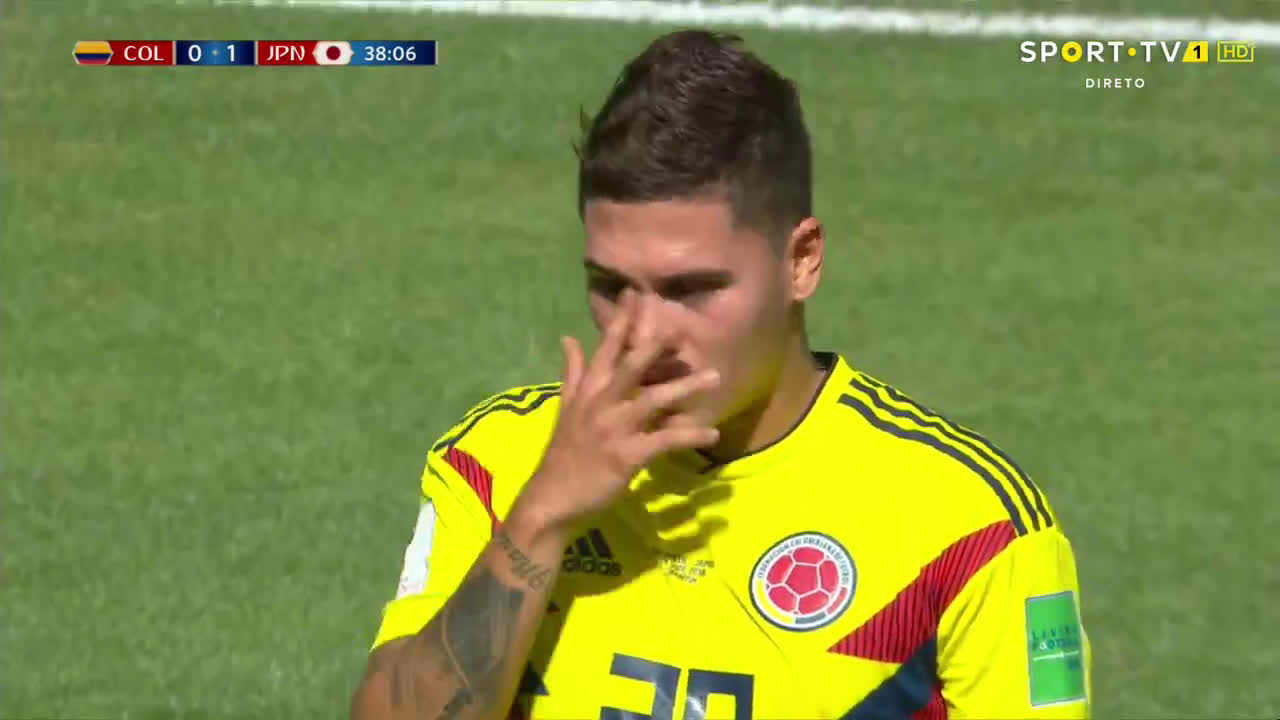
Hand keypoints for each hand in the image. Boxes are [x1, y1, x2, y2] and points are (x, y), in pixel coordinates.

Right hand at [510, 290, 720, 533]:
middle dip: (656, 344)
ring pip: (653, 400)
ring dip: (686, 388)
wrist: (551, 498)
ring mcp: (613, 429)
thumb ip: (572, 372)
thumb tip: (568, 337)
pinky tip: (711, 433)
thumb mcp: (564, 408)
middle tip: (682, 326)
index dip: (622, 320)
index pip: (605, 348)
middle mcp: (599, 403)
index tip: (637, 293)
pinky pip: (663, 441)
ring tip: (715, 377)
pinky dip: (689, 436)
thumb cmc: (563, 454)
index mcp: (586, 390)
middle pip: (631, 366)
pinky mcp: (626, 456)